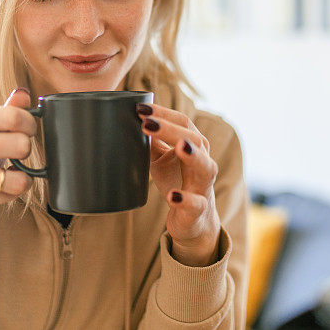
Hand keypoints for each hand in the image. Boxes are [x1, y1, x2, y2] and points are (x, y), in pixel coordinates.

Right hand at [0, 88, 35, 255]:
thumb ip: (6, 111)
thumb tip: (24, 93)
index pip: (13, 116)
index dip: (29, 124)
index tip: (26, 131)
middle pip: (21, 144)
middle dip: (26, 151)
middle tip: (17, 154)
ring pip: (19, 176)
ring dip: (22, 177)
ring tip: (9, 174)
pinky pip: (12, 194)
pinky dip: (13, 193)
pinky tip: (0, 189)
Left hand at [136, 102, 220, 266]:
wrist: (194, 220)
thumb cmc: (175, 182)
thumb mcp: (160, 159)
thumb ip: (150, 141)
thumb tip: (123, 118)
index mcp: (195, 146)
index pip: (184, 123)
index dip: (164, 114)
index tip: (140, 108)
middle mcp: (203, 162)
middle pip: (195, 139)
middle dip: (171, 129)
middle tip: (146, 122)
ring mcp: (203, 186)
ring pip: (205, 167)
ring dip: (193, 155)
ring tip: (179, 146)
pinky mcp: (198, 210)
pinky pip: (196, 204)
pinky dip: (185, 199)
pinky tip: (172, 196)